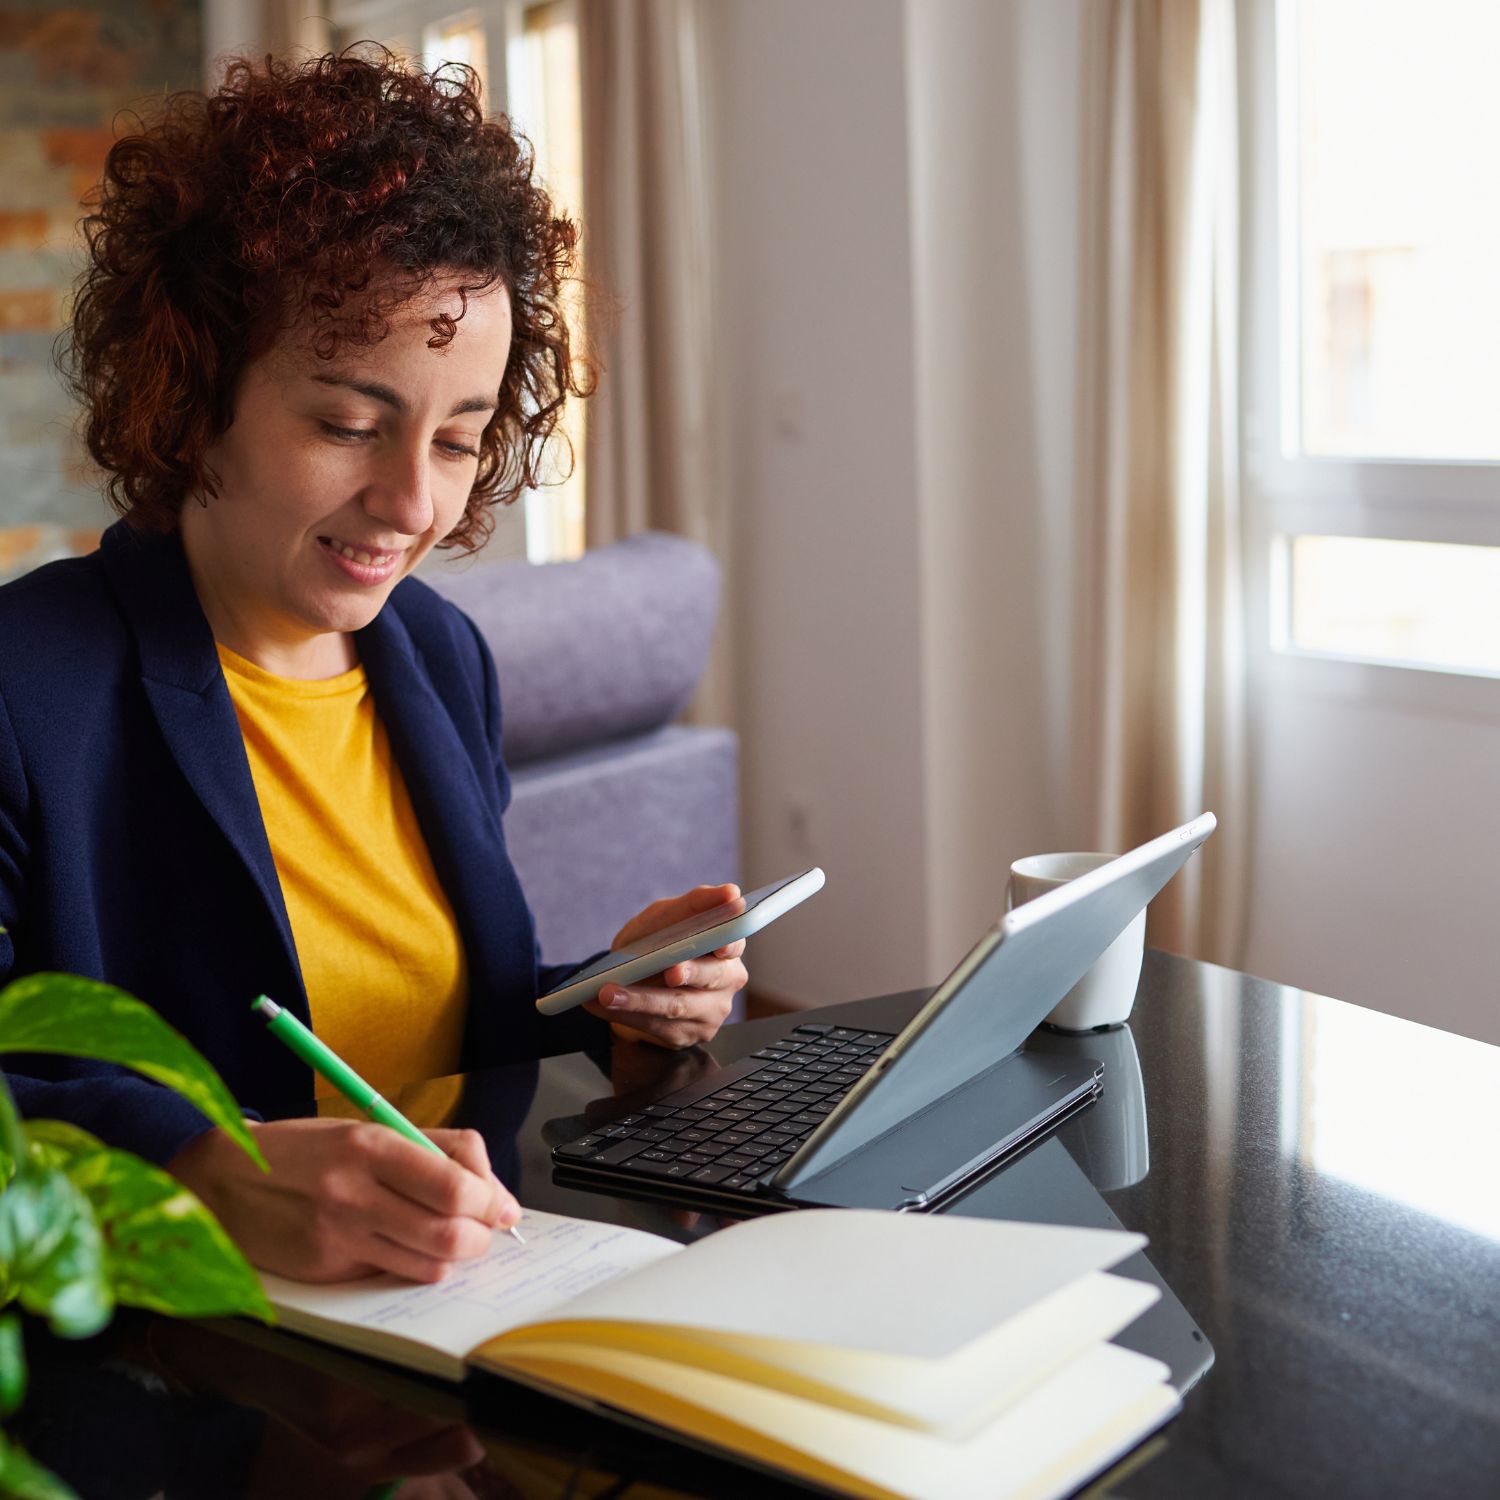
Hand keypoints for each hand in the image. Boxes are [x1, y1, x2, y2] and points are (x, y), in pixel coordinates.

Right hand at [168, 1117, 519, 1282]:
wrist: (221, 1180)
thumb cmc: (302, 1151)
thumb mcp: (365, 1129)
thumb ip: (432, 1151)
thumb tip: (492, 1189)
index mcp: (372, 1145)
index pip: (457, 1183)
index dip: (492, 1200)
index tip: (502, 1205)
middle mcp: (356, 1192)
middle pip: (451, 1230)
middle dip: (482, 1235)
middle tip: (485, 1230)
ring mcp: (339, 1236)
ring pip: (429, 1263)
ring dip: (455, 1258)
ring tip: (452, 1242)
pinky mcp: (326, 1270)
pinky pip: (391, 1276)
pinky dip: (413, 1268)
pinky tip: (406, 1250)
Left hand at [583, 883, 748, 1049]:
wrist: (634, 977)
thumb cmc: (657, 941)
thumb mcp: (667, 916)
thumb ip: (694, 904)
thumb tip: (730, 893)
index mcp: (727, 944)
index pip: (735, 940)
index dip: (729, 943)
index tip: (721, 944)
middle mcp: (727, 979)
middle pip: (712, 976)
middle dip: (689, 972)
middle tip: (671, 972)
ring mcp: (712, 1010)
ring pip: (679, 1005)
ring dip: (640, 999)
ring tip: (608, 992)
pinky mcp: (690, 1034)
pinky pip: (659, 1026)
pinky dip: (627, 1013)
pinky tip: (603, 1003)